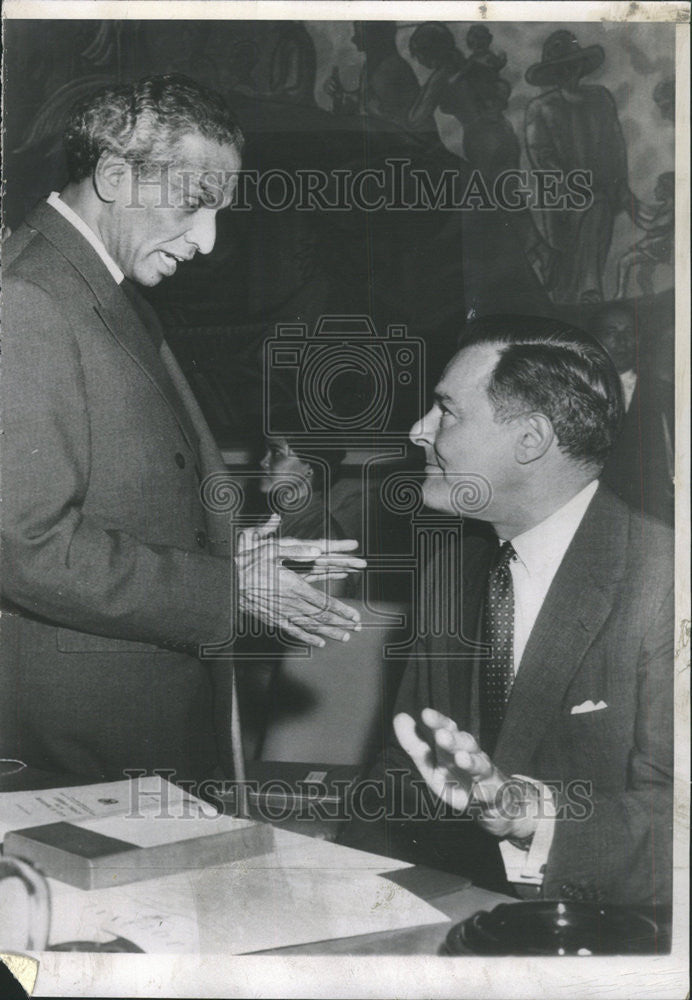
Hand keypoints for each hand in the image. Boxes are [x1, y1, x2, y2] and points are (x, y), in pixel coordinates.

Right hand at [235, 515, 364, 646]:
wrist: (225, 584)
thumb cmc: (248, 563)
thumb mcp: (271, 549)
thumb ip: (297, 550)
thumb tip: (318, 550)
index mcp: (294, 586)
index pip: (323, 602)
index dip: (341, 610)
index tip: (355, 615)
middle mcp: (290, 603)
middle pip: (321, 618)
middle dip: (341, 623)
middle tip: (357, 628)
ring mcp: (281, 614)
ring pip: (310, 626)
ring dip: (329, 632)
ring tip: (345, 637)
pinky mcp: (272, 619)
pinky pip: (293, 631)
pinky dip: (307, 638)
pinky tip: (319, 642)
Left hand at [394, 708, 539, 839]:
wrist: (495, 805)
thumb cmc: (459, 781)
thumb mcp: (432, 766)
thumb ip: (415, 745)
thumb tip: (399, 717)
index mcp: (454, 748)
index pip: (448, 729)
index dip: (439, 721)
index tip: (426, 714)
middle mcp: (472, 756)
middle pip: (466, 744)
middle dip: (454, 740)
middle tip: (442, 735)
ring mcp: (485, 775)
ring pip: (480, 765)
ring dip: (471, 761)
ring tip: (461, 758)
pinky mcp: (494, 796)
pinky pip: (491, 793)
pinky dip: (485, 792)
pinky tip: (478, 792)